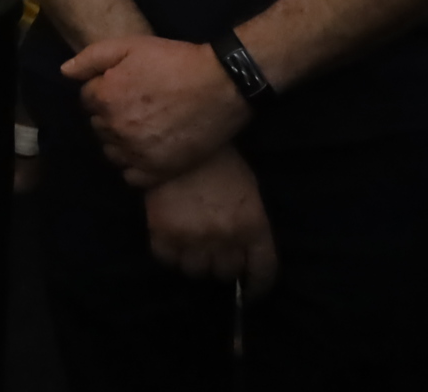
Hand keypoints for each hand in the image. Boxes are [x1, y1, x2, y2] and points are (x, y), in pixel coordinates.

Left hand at [62, 34, 246, 185]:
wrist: (220, 84)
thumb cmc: (175, 61)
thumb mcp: (131, 46)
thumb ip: (92, 58)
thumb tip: (65, 72)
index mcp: (106, 98)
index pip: (88, 100)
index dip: (105, 91)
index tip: (125, 87)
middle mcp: (116, 129)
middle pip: (98, 126)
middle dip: (111, 116)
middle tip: (137, 106)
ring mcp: (136, 153)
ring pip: (112, 152)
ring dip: (120, 142)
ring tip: (144, 128)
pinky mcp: (158, 171)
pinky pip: (131, 176)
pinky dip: (135, 166)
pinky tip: (148, 151)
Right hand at [142, 149, 277, 291]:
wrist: (178, 138)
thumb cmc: (219, 160)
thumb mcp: (247, 191)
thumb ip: (247, 225)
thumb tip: (241, 254)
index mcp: (253, 225)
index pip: (264, 272)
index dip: (258, 286)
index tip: (249, 289)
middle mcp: (226, 237)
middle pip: (226, 273)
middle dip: (222, 263)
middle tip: (214, 249)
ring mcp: (193, 237)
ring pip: (196, 272)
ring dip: (195, 261)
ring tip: (190, 242)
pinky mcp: (163, 233)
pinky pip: (167, 261)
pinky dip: (170, 254)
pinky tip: (171, 238)